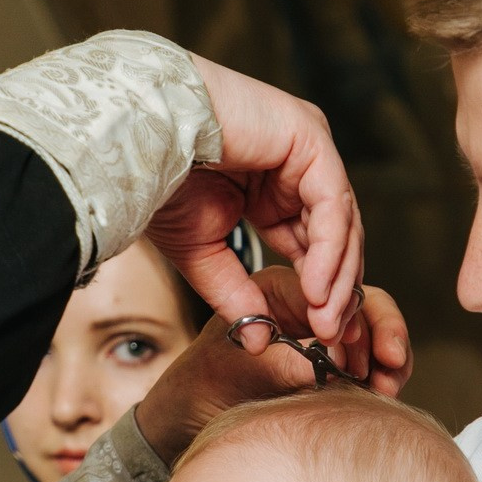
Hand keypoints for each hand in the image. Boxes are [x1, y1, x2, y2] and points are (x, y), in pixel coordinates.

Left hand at [132, 266, 411, 463]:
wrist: (192, 420)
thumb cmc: (200, 384)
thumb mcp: (230, 369)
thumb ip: (280, 364)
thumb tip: (330, 363)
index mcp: (278, 286)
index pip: (324, 277)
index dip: (339, 303)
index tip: (339, 337)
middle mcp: (307, 302)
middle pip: (361, 296)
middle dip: (380, 326)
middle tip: (389, 358)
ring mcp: (325, 330)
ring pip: (374, 325)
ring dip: (389, 349)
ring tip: (389, 381)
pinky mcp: (338, 360)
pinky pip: (373, 355)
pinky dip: (384, 369)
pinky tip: (385, 389)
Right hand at [149, 56, 362, 342]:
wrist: (140, 141)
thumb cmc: (161, 183)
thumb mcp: (204, 255)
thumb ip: (238, 296)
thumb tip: (257, 343)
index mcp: (275, 187)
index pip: (314, 244)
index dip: (321, 291)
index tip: (321, 336)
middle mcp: (298, 165)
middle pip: (337, 236)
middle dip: (337, 291)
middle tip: (333, 338)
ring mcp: (308, 147)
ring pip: (342, 223)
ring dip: (335, 279)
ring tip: (325, 322)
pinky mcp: (310, 137)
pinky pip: (331, 204)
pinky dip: (328, 251)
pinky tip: (315, 289)